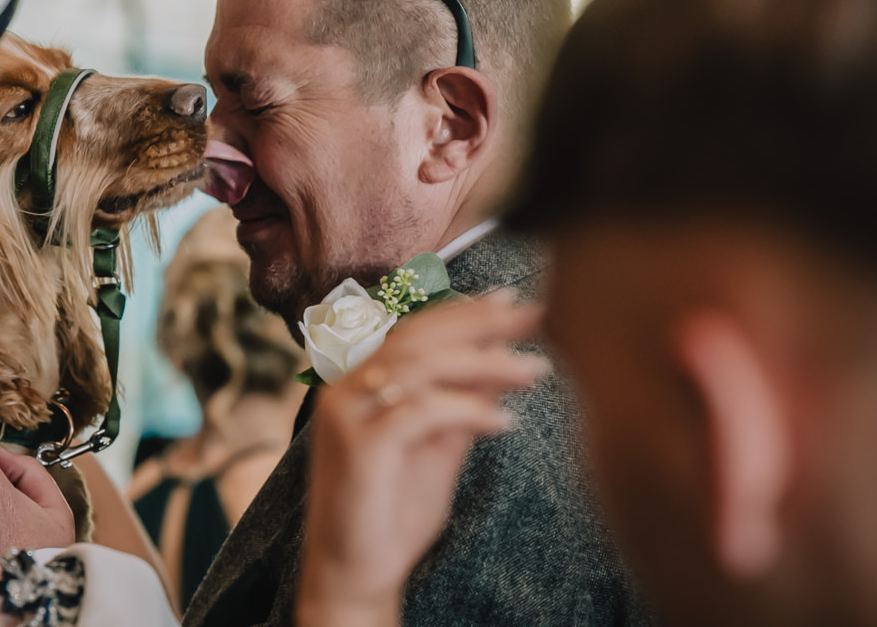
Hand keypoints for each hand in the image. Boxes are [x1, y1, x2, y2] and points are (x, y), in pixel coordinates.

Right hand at [297, 292, 546, 626]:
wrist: (355, 576)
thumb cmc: (392, 514)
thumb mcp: (438, 449)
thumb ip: (462, 404)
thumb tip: (502, 365)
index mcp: (356, 380)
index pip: (413, 329)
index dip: (461, 312)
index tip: (510, 301)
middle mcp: (342, 386)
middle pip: (417, 336)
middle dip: (479, 323)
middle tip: (533, 314)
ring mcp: (345, 413)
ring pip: (420, 366)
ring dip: (484, 363)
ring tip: (534, 370)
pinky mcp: (358, 444)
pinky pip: (421, 411)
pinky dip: (467, 410)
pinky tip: (505, 423)